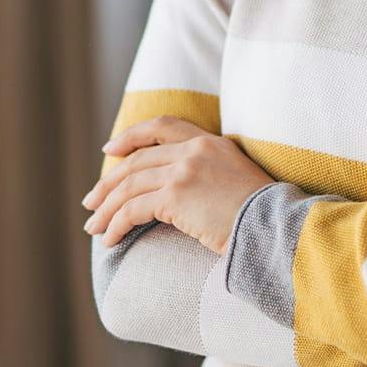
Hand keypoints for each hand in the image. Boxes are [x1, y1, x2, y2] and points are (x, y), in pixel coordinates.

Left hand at [80, 116, 275, 254]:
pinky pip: (133, 210)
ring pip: (129, 186)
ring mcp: (184, 171)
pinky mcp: (176, 196)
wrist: (275, 226)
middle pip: (137, 160)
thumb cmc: (262, 214)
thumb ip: (209, 173)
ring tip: (94, 228)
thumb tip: (178, 194)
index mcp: (210, 142)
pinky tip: (110, 240)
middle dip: (108, 183)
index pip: (162, 126)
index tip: (111, 149)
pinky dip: (116, 225)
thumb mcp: (236, 179)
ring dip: (106, 209)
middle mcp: (195, 150)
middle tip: (91, 202)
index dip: (131, 135)